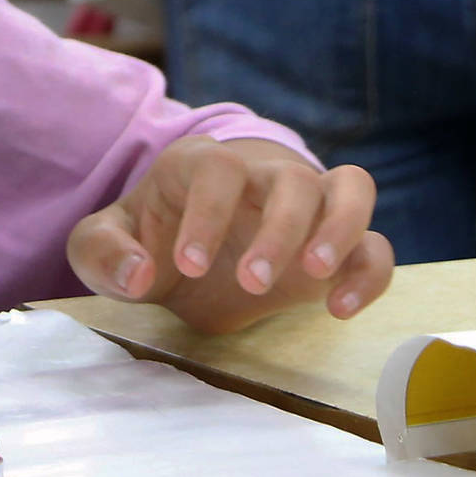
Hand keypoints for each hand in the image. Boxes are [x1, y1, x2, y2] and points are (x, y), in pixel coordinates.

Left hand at [66, 138, 394, 333]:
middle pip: (292, 179)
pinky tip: (339, 309)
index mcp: (201, 167)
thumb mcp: (100, 247)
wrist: (184, 254)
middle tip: (250, 283)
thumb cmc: (144, 240)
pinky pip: (374, 245)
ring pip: (350, 189)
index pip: (218, 171)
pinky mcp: (335, 247)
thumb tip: (138, 273)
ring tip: (316, 275)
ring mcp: (306, 208)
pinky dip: (369, 272)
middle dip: (277, 231)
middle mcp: (261, 177)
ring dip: (341, 228)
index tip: (190, 266)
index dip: (208, 213)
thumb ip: (103, 254)